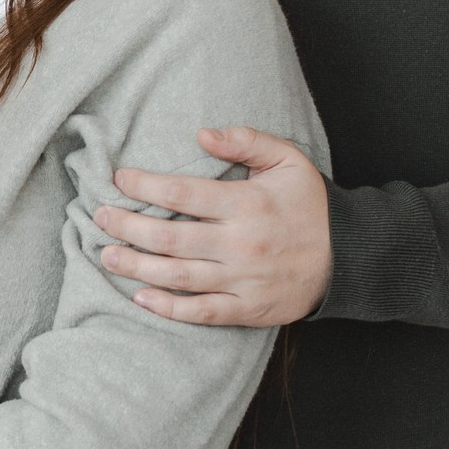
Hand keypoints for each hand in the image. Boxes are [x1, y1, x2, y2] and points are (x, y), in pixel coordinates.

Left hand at [94, 127, 331, 326]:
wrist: (349, 257)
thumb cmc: (311, 205)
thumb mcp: (288, 160)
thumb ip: (246, 141)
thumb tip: (201, 135)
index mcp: (247, 204)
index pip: (182, 193)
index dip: (144, 186)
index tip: (119, 180)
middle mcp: (241, 244)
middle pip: (169, 237)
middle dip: (127, 226)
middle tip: (99, 217)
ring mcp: (242, 281)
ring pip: (177, 276)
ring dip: (136, 266)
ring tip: (106, 254)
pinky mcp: (247, 309)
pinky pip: (201, 313)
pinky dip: (168, 308)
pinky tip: (141, 297)